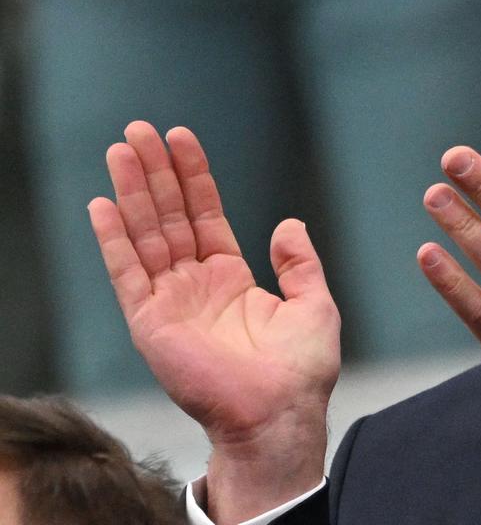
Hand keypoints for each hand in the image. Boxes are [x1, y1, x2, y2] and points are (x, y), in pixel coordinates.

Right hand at [89, 121, 339, 521]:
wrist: (280, 414)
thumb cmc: (300, 369)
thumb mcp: (314, 303)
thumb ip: (300, 263)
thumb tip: (288, 224)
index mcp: (230, 277)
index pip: (206, 214)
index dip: (193, 176)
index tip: (181, 138)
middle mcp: (195, 284)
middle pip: (169, 216)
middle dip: (156, 172)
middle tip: (139, 130)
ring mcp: (171, 302)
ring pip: (146, 235)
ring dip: (132, 192)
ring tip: (121, 150)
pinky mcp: (151, 323)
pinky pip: (128, 274)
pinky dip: (114, 240)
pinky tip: (104, 205)